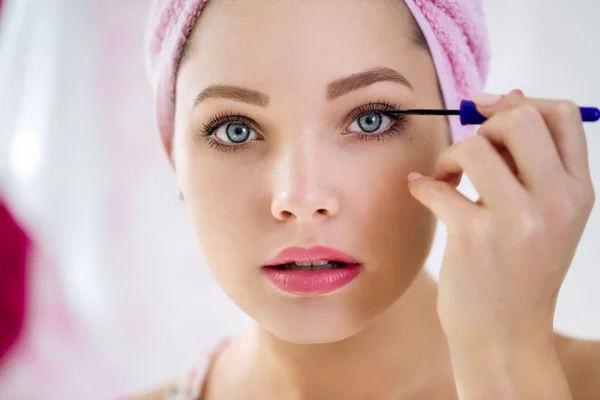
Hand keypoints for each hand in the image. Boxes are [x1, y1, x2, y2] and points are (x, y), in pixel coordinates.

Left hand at [408, 91, 595, 344]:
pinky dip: (422, 185)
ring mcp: (518, 220)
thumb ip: (530, 162)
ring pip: (476, 147)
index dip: (520, 102)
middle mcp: (556, 202)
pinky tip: (422, 192)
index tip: (486, 111)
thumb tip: (510, 96)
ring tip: (446, 180)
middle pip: (520, 119)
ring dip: (449, 157)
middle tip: (467, 154)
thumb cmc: (519, 272)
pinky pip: (437, 186)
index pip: (563, 115)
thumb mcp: (546, 217)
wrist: (505, 336)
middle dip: (482, 126)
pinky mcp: (476, 238)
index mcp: (578, 191)